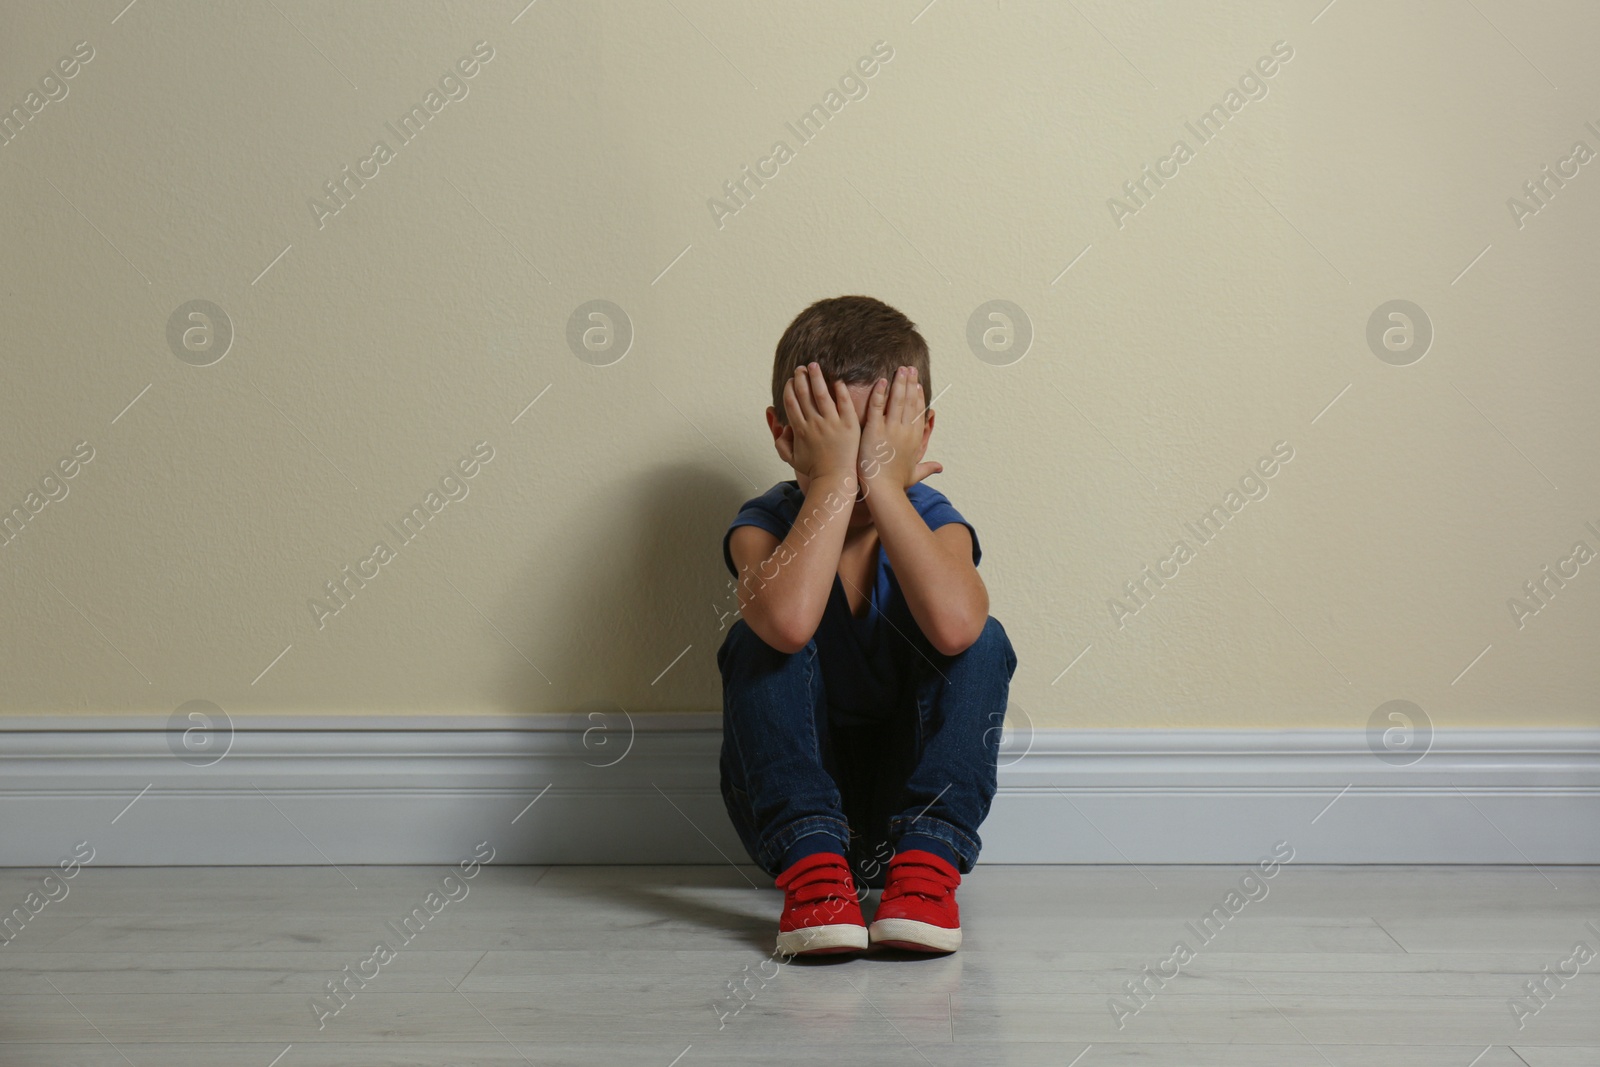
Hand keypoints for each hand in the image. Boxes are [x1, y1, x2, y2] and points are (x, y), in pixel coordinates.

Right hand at [779, 362, 860, 484]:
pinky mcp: (849, 424)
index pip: (791, 402)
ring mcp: (832, 423)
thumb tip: (780, 425)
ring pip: (822, 394)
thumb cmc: (814, 469)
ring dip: (816, 377)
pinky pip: (843, 402)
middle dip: (800, 378)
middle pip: (804, 394)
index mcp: (800, 429)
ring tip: (814, 365)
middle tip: (801, 368)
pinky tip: (836, 378)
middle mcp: (814, 423)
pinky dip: (839, 389)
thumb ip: (780, 441)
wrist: (835, 478)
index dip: (789, 388)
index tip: (791, 379)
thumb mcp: (791, 458)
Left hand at [859, 365, 941, 493]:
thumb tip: (940, 467)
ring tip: (900, 369)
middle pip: (910, 401)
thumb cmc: (896, 484)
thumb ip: (928, 467)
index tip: (917, 384)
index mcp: (914, 438)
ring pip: (897, 400)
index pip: (918, 412)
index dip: (918, 396)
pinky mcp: (875, 430)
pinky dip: (880, 393)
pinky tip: (881, 381)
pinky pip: (878, 407)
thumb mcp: (916, 474)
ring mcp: (891, 429)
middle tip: (909, 368)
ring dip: (899, 382)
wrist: (883, 491)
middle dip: (910, 383)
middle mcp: (905, 431)